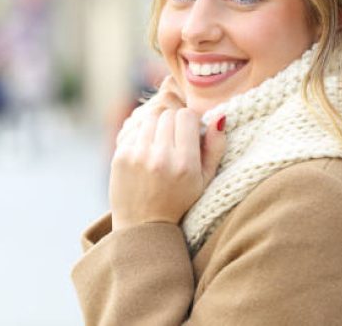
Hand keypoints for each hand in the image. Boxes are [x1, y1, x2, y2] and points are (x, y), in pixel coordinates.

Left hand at [109, 76, 225, 230]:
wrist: (142, 227)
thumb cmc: (179, 201)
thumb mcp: (205, 180)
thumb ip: (216, 147)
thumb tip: (220, 116)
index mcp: (185, 163)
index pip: (187, 116)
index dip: (190, 121)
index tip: (189, 133)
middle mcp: (161, 158)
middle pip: (168, 114)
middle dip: (173, 123)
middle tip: (174, 141)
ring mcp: (138, 156)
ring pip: (150, 118)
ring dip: (157, 127)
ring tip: (160, 146)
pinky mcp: (120, 157)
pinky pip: (134, 130)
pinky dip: (141, 136)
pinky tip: (145, 153)